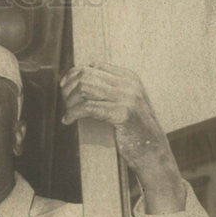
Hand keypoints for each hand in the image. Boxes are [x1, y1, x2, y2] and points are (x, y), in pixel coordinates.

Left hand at [60, 63, 185, 212]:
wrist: (152, 150)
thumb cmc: (134, 129)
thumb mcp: (124, 103)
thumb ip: (109, 90)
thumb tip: (80, 79)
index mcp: (129, 78)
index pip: (93, 66)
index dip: (74, 75)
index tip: (64, 87)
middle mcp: (128, 84)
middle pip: (87, 76)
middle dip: (69, 89)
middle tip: (64, 103)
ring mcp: (127, 98)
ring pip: (85, 89)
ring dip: (70, 101)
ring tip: (68, 113)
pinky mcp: (122, 114)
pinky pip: (88, 108)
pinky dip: (73, 113)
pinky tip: (68, 120)